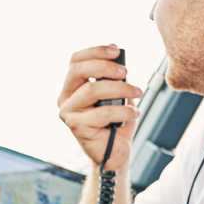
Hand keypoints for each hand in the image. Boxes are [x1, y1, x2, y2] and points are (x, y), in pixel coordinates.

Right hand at [57, 44, 140, 170]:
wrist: (114, 153)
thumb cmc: (116, 122)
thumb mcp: (116, 95)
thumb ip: (113, 80)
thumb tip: (120, 65)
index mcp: (72, 86)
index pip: (75, 60)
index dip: (95, 51)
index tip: (117, 50)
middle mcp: (65, 98)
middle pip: (78, 70)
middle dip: (105, 66)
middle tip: (125, 72)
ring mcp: (68, 113)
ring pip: (92, 90)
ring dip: (120, 88)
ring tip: (138, 92)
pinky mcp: (76, 127)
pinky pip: (103, 113)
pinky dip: (124, 111)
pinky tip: (134, 113)